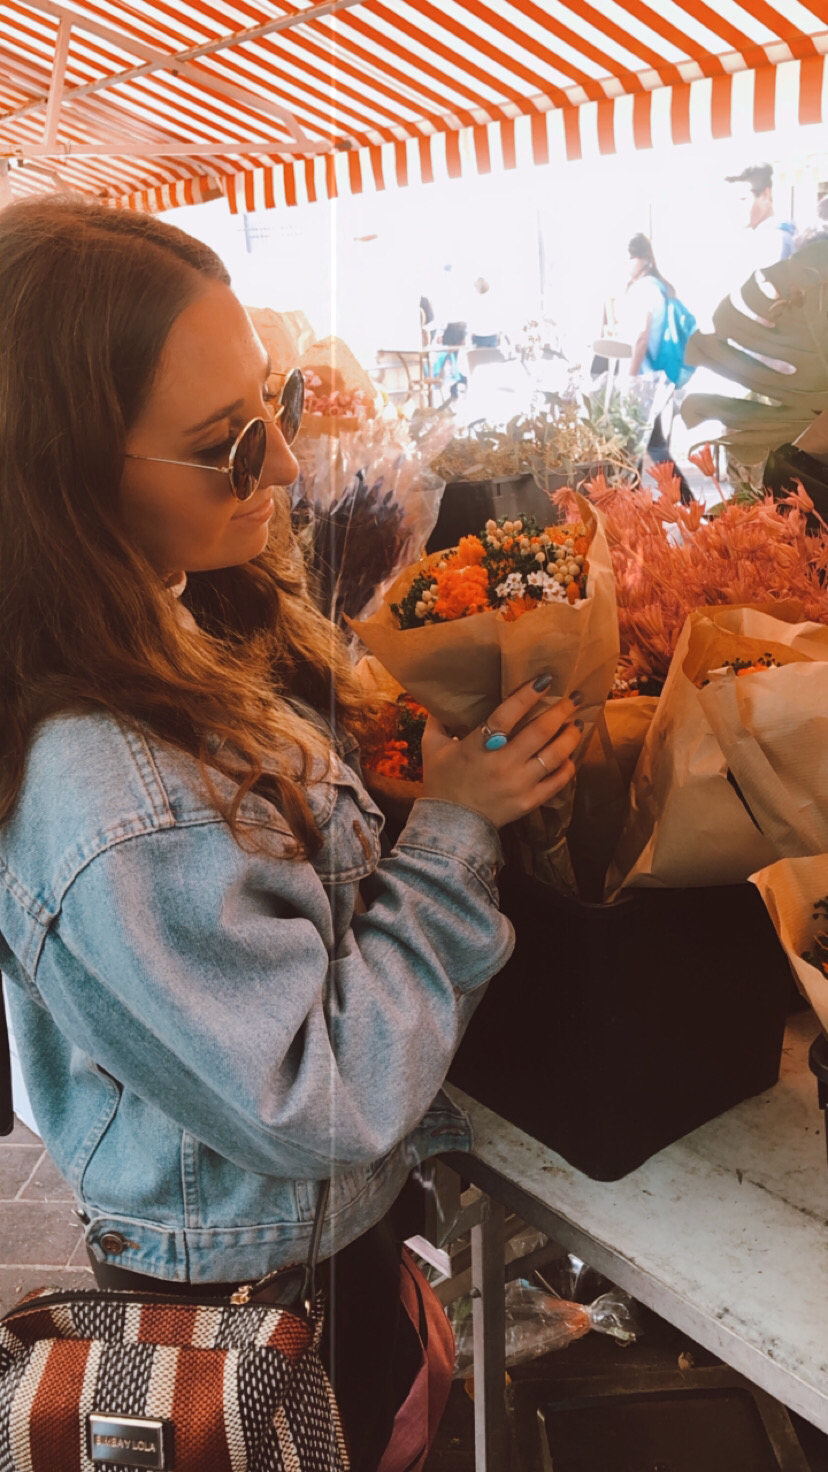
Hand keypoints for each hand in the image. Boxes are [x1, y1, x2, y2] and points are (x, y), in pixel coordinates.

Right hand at [420, 677, 581, 829]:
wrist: (450, 826)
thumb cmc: (441, 783)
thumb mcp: (432, 749)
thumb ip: (437, 722)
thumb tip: (440, 700)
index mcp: (478, 747)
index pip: (507, 715)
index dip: (527, 695)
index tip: (545, 680)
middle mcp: (502, 764)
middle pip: (539, 731)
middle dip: (561, 710)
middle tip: (574, 697)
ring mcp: (519, 784)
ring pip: (554, 755)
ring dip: (570, 736)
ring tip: (577, 723)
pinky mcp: (528, 802)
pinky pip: (556, 782)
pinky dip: (567, 767)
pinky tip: (570, 756)